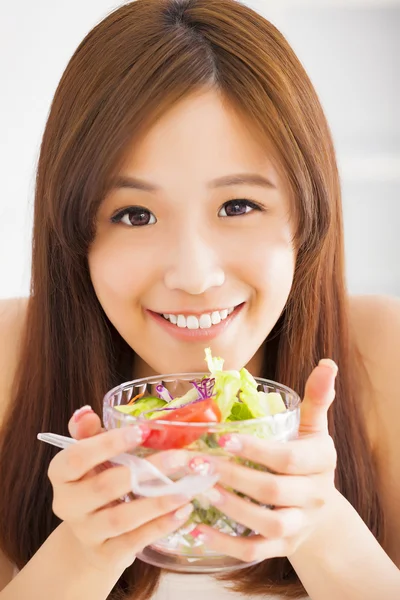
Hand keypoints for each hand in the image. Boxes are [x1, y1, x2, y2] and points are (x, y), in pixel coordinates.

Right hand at [47, 408, 194, 572]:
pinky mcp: (105, 555)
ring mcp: (86, 532)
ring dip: (158, 502)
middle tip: (180, 457)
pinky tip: (183, 510)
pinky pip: (134, 541)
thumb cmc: (96, 482)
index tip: (142, 430)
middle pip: (103, 487)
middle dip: (145, 471)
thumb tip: (86, 412)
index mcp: (61, 474)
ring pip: (121, 518)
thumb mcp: (91, 456)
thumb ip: (89, 433)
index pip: (76, 457)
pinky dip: (160, 526)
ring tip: (188, 488)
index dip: (108, 444)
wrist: (91, 537)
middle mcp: (67, 504)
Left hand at [192, 359, 337, 562]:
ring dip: (231, 509)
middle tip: (198, 462)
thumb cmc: (308, 460)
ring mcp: (299, 525)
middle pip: (273, 491)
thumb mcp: (314, 428)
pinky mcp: (283, 548)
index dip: (256, 451)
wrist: (321, 510)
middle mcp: (314, 496)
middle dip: (233, 477)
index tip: (223, 439)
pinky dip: (226, 544)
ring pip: (268, 524)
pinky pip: (255, 551)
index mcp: (320, 462)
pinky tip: (199, 529)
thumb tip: (326, 364)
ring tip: (201, 490)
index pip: (288, 459)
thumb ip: (316, 399)